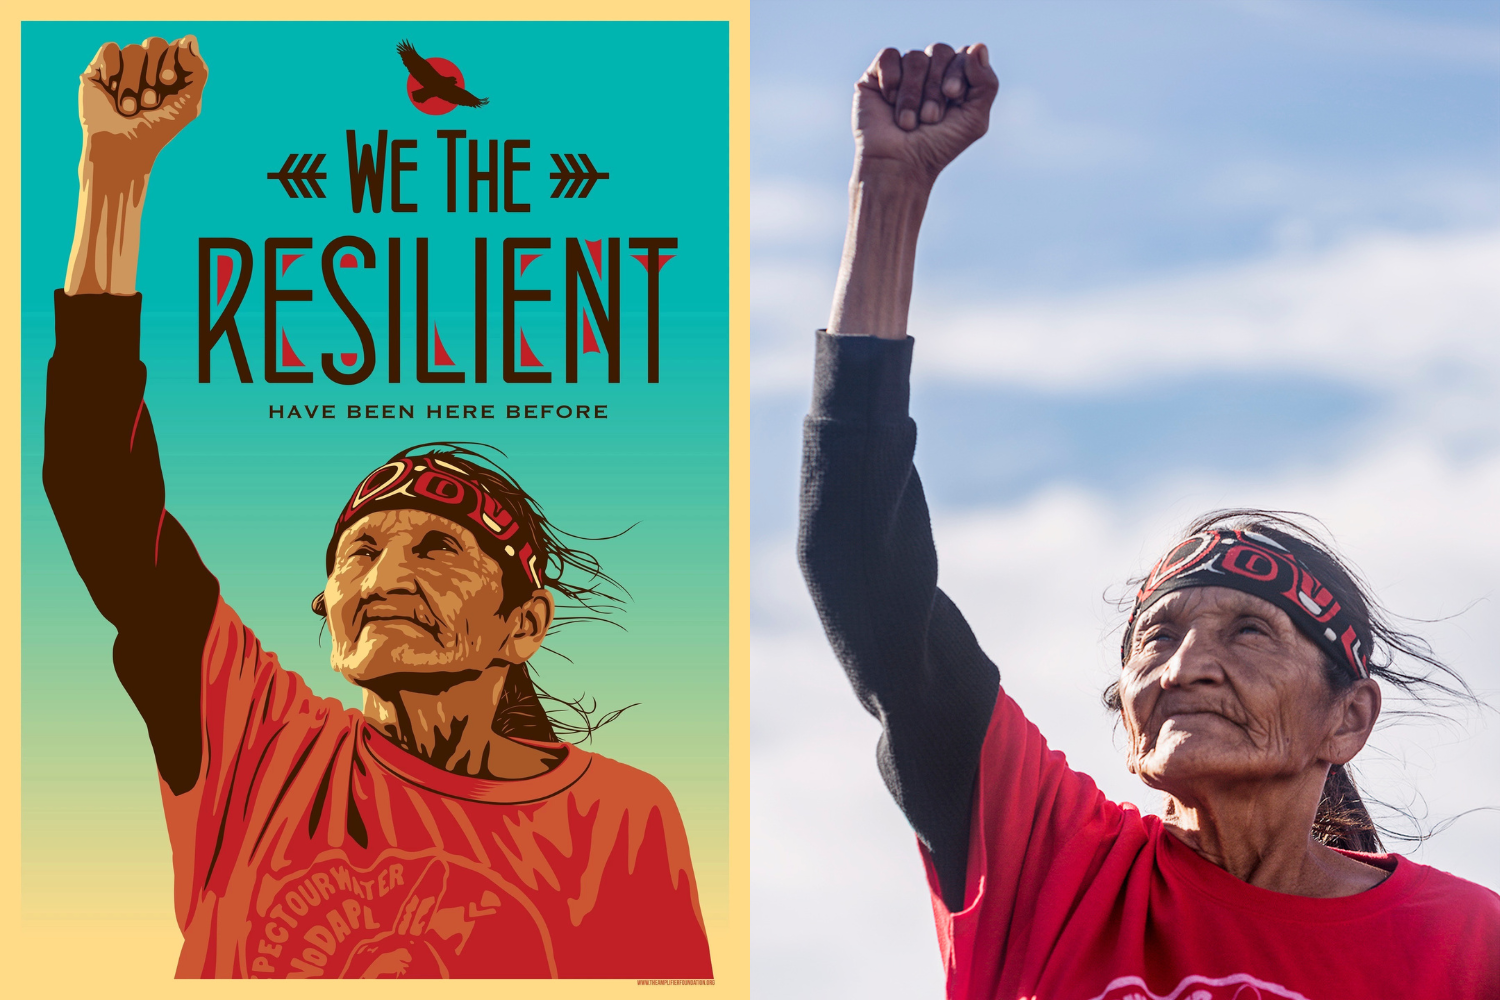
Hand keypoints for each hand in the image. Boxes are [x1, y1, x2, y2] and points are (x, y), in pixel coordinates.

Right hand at [79, 36, 207, 174]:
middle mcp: (147, 68)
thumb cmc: (157, 130)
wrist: (123, 146)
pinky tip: (111, 91)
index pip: (177, 46)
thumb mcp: (188, 104)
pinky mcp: (99, 68)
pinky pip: (110, 49)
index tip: (168, 83)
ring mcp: (123, 67)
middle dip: (154, 72)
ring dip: (134, 83)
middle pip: (155, 43)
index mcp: (171, 74)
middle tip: (151, 101)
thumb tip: (189, 38)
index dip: (173, 60)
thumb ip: (197, 71)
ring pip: (133, 50)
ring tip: (130, 108)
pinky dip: (113, 71)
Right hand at [853, 43, 997, 185]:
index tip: (953, 96)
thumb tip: (978, 46)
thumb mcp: (973, 120)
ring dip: (913, 93)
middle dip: (936, 86)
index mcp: (954, 79)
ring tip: (907, 122)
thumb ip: (987, 83)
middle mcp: (929, 72)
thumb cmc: (936, 148)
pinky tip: (889, 101)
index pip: (964, 54)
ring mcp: (903, 73)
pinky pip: (889, 56)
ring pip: (914, 57)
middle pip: (940, 51)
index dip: (959, 71)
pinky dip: (892, 79)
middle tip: (930, 118)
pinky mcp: (875, 76)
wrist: (898, 166)